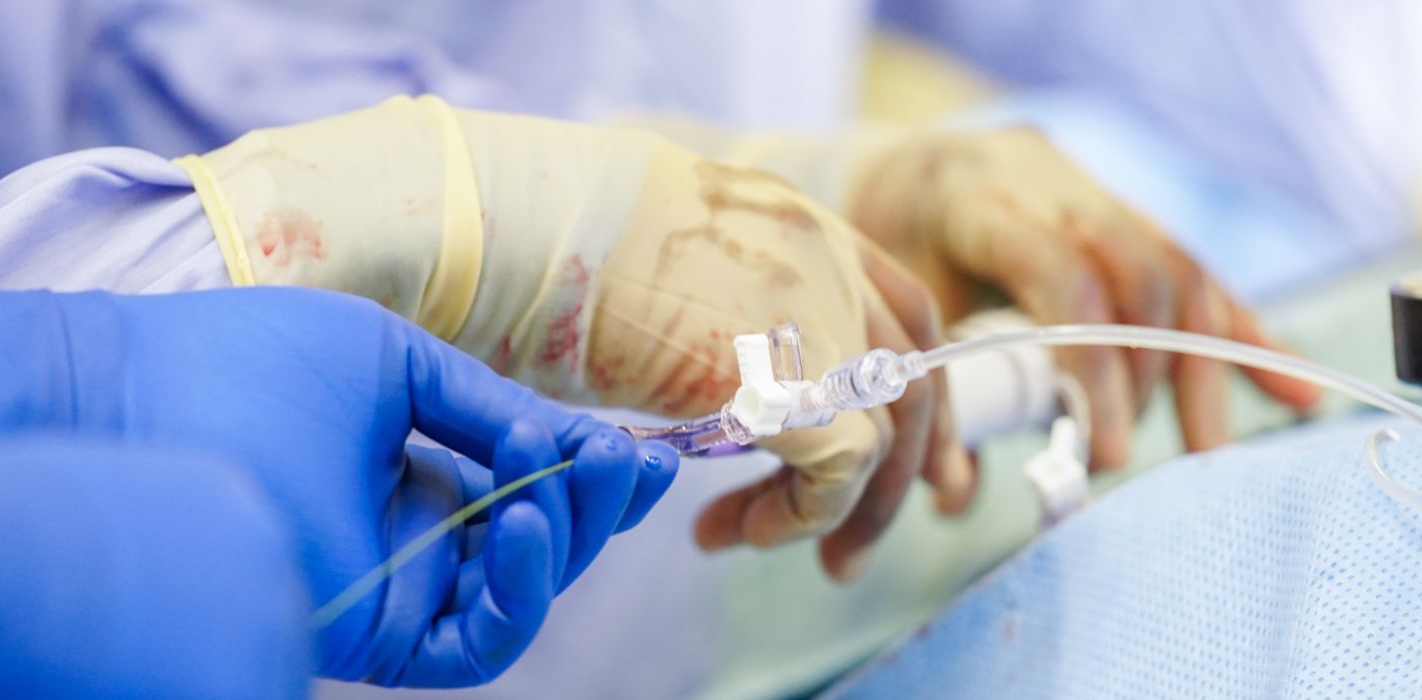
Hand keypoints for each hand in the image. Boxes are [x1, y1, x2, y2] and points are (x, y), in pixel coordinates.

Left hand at [0, 286, 679, 686]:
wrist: (129, 391)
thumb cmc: (241, 363)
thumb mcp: (392, 366)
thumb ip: (487, 408)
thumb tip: (579, 439)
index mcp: (409, 478)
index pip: (524, 493)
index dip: (589, 476)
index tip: (642, 447)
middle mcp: (405, 545)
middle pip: (535, 554)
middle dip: (594, 510)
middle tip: (629, 464)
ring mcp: (388, 595)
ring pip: (515, 606)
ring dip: (564, 549)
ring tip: (569, 482)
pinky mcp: (366, 638)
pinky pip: (472, 646)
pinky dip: (516, 594)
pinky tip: (519, 522)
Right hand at [184, 99, 967, 581]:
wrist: (510, 230)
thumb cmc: (541, 250)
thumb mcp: (657, 272)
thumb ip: (714, 314)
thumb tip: (712, 377)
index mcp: (794, 223)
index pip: (898, 310)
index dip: (904, 392)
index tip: (895, 462)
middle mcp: (823, 257)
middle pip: (911, 373)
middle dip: (895, 471)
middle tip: (850, 544)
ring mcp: (816, 311)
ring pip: (887, 431)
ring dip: (836, 510)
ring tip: (750, 541)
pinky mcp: (791, 375)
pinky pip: (840, 467)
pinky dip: (799, 514)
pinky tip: (735, 529)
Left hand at [846, 128, 1320, 466]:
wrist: (891, 175)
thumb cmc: (879, 255)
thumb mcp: (888, 314)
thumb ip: (931, 399)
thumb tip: (961, 496)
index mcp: (980, 197)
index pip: (1064, 275)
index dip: (1092, 365)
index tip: (1099, 447)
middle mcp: (1051, 184)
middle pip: (1137, 274)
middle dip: (1143, 377)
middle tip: (1115, 455)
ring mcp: (1096, 194)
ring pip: (1177, 272)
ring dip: (1202, 366)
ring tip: (1205, 447)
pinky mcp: (1128, 217)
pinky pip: (1198, 276)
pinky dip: (1244, 337)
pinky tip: (1295, 392)